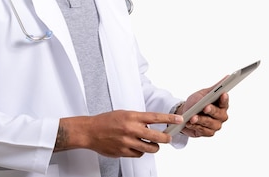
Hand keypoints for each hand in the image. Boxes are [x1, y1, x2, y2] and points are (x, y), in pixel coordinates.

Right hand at [57, 110, 182, 156]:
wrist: (90, 131)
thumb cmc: (105, 121)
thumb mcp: (123, 114)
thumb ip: (137, 119)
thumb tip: (151, 124)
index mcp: (132, 117)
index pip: (155, 117)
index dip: (169, 118)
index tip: (178, 119)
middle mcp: (131, 129)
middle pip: (157, 136)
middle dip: (166, 138)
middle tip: (168, 138)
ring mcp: (127, 141)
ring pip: (150, 148)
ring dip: (154, 147)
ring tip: (153, 144)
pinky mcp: (123, 152)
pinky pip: (139, 154)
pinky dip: (140, 151)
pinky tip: (137, 147)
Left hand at [177, 90, 228, 137]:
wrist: (185, 114)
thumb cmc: (196, 102)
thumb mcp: (203, 93)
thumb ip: (215, 88)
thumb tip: (227, 77)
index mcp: (222, 105)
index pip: (224, 101)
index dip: (224, 99)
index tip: (222, 94)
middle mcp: (221, 116)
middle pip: (218, 114)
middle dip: (211, 110)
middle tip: (205, 107)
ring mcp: (215, 125)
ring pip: (210, 123)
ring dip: (200, 120)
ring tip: (192, 117)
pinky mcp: (208, 133)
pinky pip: (203, 131)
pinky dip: (195, 126)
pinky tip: (189, 123)